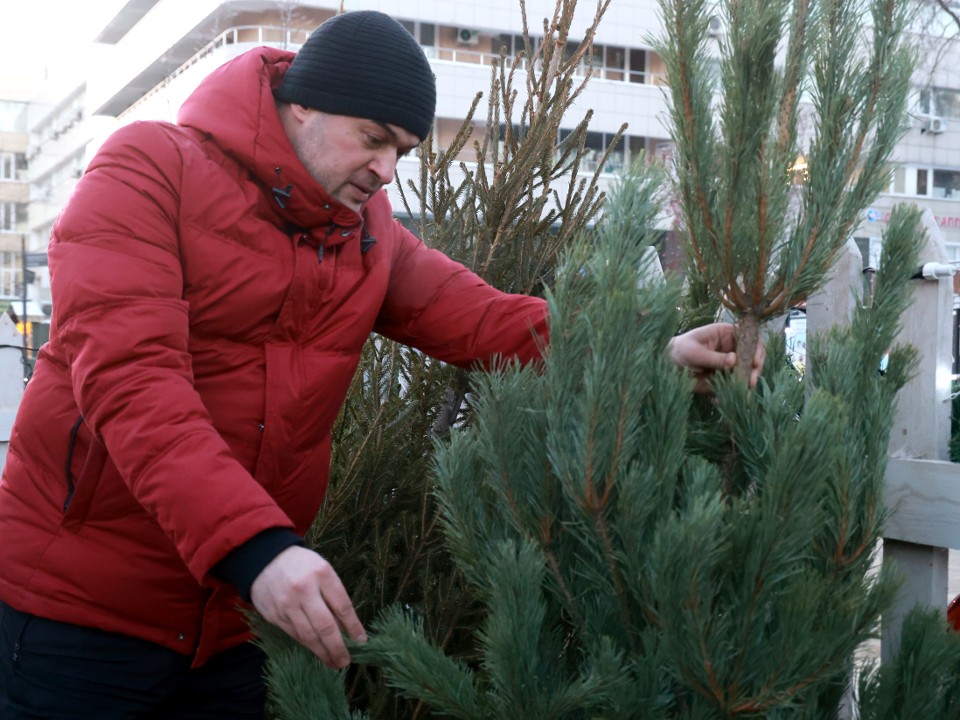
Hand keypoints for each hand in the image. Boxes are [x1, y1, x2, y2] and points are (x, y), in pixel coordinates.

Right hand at [250, 546, 365, 667]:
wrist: (265, 558)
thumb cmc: (302, 565)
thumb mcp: (322, 570)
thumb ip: (333, 595)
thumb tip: (346, 626)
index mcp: (322, 574)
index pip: (342, 606)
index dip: (353, 627)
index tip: (361, 641)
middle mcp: (304, 589)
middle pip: (325, 626)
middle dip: (337, 647)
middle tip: (345, 661)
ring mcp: (287, 604)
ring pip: (308, 635)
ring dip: (322, 652)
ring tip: (333, 662)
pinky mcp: (274, 614)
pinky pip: (294, 634)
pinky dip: (307, 644)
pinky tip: (316, 650)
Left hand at [668, 322, 764, 391]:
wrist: (668, 365)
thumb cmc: (680, 351)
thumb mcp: (694, 352)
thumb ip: (713, 357)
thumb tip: (734, 360)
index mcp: (727, 334)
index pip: (749, 338)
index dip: (756, 349)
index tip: (755, 362)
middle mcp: (732, 348)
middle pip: (752, 356)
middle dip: (754, 369)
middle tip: (751, 382)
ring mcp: (730, 364)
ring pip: (746, 372)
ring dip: (746, 383)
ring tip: (743, 393)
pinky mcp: (725, 377)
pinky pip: (734, 385)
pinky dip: (732, 393)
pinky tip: (721, 399)